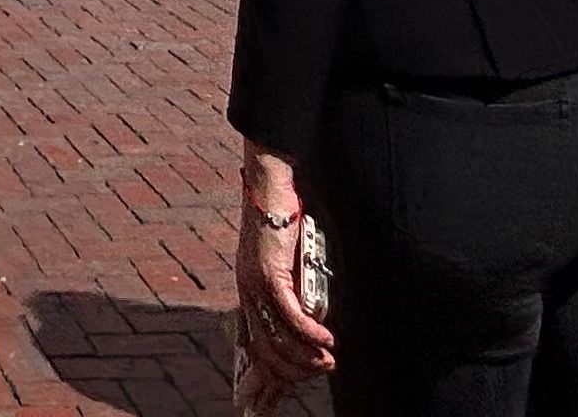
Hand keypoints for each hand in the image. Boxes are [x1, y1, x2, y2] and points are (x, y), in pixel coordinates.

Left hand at [236, 145, 332, 383]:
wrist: (269, 184)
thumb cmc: (281, 217)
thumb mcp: (288, 261)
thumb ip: (295, 288)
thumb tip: (317, 317)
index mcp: (249, 294)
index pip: (254, 350)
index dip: (262, 383)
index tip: (263, 407)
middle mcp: (248, 295)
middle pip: (265, 354)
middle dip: (290, 376)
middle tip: (320, 375)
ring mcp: (255, 287)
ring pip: (278, 341)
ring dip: (307, 356)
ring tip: (329, 362)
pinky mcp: (269, 275)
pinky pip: (290, 317)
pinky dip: (311, 333)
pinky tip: (328, 340)